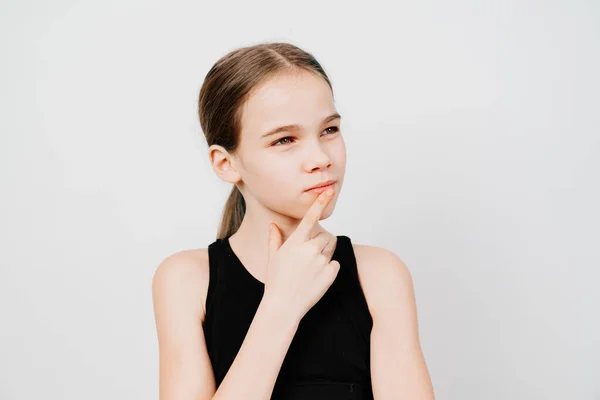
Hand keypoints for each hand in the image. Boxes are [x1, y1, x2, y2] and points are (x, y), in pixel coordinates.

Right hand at [263, 189, 339, 322]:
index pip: (310, 218)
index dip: (319, 203)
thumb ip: (274, 239)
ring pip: (330, 249)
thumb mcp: (272, 258)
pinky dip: (329, 269)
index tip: (328, 192)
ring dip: (324, 254)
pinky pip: (335, 264)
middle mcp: (309, 249)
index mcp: (295, 243)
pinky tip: (316, 279)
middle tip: (309, 258)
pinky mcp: (330, 273)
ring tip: (311, 269)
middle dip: (320, 243)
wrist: (283, 306)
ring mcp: (321, 261)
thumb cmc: (275, 281)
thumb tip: (273, 225)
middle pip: (325, 236)